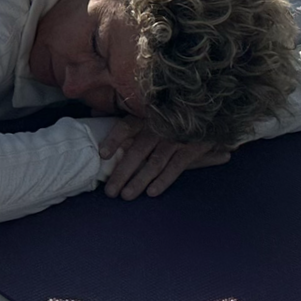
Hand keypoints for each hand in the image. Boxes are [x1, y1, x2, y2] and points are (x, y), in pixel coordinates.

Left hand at [99, 117, 230, 199]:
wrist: (209, 107)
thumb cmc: (171, 109)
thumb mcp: (148, 104)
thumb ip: (121, 111)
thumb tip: (92, 114)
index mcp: (147, 114)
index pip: (126, 126)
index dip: (113, 139)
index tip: (102, 155)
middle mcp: (160, 126)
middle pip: (137, 151)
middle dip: (122, 172)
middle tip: (109, 192)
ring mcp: (177, 137)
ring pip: (154, 162)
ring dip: (140, 181)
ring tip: (126, 196)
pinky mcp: (193, 147)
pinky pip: (176, 166)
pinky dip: (164, 180)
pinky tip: (151, 192)